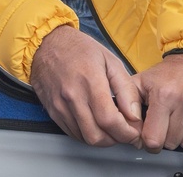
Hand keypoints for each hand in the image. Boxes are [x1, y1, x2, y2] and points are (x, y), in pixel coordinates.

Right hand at [30, 26, 142, 146]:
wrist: (47, 44)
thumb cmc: (80, 49)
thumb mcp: (111, 61)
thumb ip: (126, 89)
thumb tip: (135, 115)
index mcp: (90, 80)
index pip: (109, 120)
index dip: (126, 132)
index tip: (134, 132)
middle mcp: (72, 96)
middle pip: (97, 136)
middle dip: (116, 139)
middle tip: (125, 132)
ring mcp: (60, 106)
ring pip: (85, 138)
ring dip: (103, 139)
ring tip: (112, 128)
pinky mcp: (53, 112)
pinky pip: (73, 134)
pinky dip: (88, 135)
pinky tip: (95, 124)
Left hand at [133, 53, 182, 152]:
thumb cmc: (169, 73)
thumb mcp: (142, 81)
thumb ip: (128, 103)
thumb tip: (127, 127)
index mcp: (163, 94)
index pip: (153, 139)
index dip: (149, 142)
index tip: (151, 136)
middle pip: (172, 143)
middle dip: (167, 138)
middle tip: (167, 124)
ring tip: (181, 122)